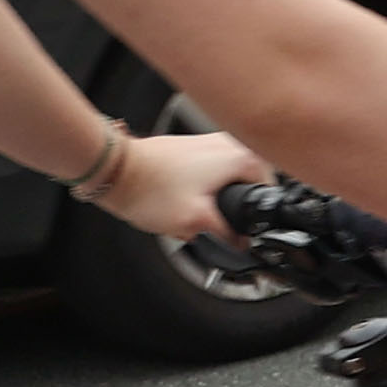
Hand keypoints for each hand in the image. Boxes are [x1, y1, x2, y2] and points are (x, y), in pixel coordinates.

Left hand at [96, 125, 267, 240]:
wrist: (115, 171)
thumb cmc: (149, 189)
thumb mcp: (196, 223)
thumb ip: (228, 238)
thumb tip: (242, 246)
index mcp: (243, 158)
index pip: (271, 192)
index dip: (256, 217)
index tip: (238, 227)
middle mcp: (231, 143)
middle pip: (251, 185)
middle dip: (235, 206)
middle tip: (211, 218)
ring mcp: (211, 141)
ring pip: (231, 178)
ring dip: (219, 196)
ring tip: (194, 206)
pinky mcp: (194, 146)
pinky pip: (213, 171)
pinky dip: (204, 187)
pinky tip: (184, 196)